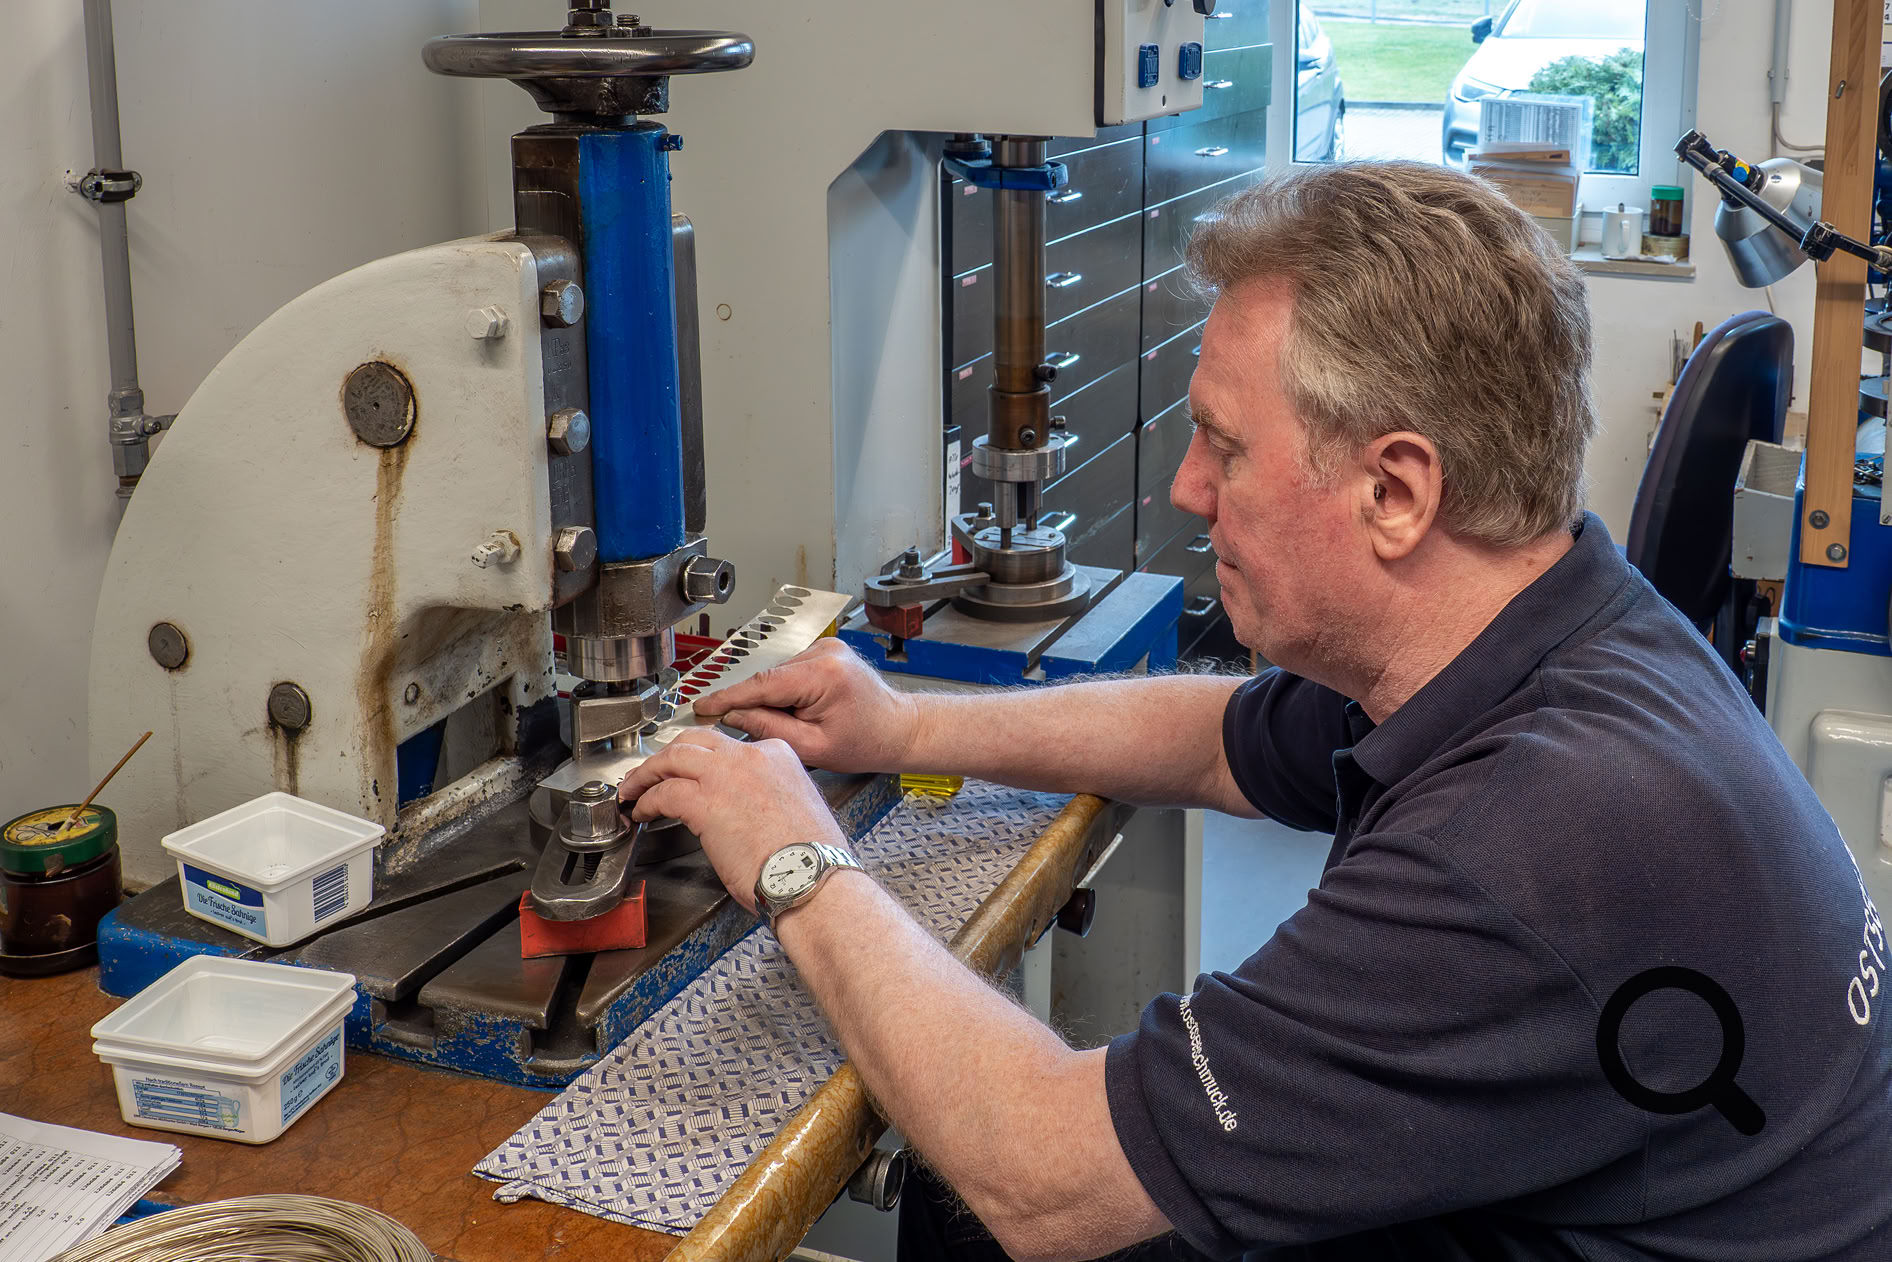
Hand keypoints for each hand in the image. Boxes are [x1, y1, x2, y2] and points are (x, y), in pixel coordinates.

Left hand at [617, 727, 842, 911]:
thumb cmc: (810, 856)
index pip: (727, 745)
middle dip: (668, 755)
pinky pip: (663, 793)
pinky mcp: (705, 802)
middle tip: (652, 772)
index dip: (702, 758)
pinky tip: (643, 812)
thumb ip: (769, 792)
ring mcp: (726, 775)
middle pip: (694, 741)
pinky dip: (647, 801)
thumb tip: (744, 804)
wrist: (812, 876)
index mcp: (777, 754)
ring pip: (672, 757)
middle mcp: (750, 755)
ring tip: (634, 788)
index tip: (692, 772)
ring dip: (647, 773)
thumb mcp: (797, 804)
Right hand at [690, 637, 922, 773]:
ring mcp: (825, 647)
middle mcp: (824, 651)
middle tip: (742, 728)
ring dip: (771, 697)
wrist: (898, 729)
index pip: (763, 683)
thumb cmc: (867, 741)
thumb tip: (733, 715)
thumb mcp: (813, 747)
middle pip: (768, 676)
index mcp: (824, 674)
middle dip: (752, 702)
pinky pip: (789, 670)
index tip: (703, 707)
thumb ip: (769, 728)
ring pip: (776, 673)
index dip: (728, 696)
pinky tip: (798, 710)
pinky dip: (783, 690)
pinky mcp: (824, 650)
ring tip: (792, 724)